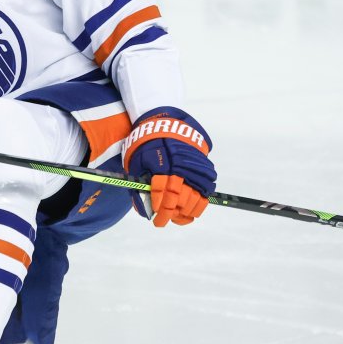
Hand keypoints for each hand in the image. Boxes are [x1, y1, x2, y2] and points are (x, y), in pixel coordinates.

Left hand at [122, 107, 215, 226]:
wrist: (164, 122)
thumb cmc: (146, 145)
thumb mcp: (136, 163)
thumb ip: (139, 187)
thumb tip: (144, 211)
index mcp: (161, 165)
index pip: (161, 194)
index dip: (159, 210)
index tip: (156, 219)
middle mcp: (178, 167)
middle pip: (178, 199)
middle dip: (169, 214)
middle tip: (163, 221)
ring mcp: (193, 167)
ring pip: (194, 197)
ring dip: (186, 212)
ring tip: (178, 218)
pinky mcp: (203, 165)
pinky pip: (206, 189)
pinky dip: (200, 202)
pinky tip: (192, 209)